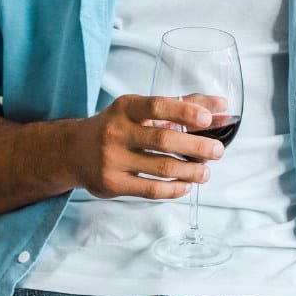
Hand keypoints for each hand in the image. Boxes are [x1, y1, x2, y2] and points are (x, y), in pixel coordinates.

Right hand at [76, 94, 224, 199]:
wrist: (73, 151)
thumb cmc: (118, 126)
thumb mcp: (141, 109)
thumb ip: (182, 106)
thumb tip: (222, 106)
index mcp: (125, 107)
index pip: (158, 105)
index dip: (185, 111)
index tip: (208, 118)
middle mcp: (116, 131)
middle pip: (164, 139)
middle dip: (197, 146)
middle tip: (218, 151)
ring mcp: (112, 159)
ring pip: (161, 167)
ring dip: (190, 171)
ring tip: (206, 172)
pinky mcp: (112, 184)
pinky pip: (150, 190)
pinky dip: (174, 189)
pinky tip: (186, 185)